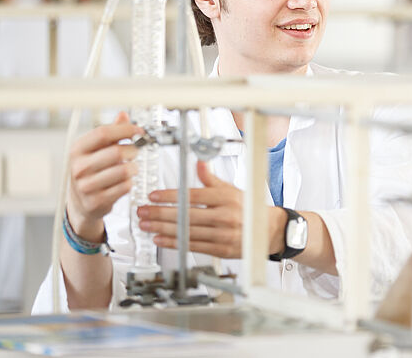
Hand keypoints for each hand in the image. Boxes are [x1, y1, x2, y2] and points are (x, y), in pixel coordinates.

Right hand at [67, 111, 140, 241]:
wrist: (81, 202)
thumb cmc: (91, 171)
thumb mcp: (96, 149)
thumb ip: (111, 133)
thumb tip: (123, 115)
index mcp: (77, 150)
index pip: (103, 133)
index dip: (125, 129)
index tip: (139, 130)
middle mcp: (79, 167)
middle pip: (116, 152)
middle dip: (132, 150)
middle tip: (136, 151)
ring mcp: (86, 186)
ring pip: (124, 171)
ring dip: (133, 168)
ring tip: (131, 167)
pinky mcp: (97, 201)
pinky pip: (125, 186)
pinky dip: (130, 182)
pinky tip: (124, 181)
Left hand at [138, 161, 288, 258]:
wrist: (268, 230)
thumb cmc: (248, 208)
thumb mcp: (231, 189)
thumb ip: (211, 179)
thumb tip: (199, 163)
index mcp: (226, 198)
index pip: (193, 196)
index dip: (171, 196)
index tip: (154, 196)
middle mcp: (225, 216)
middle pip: (186, 215)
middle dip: (160, 213)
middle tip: (143, 211)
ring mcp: (223, 234)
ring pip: (187, 231)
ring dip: (162, 228)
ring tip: (146, 224)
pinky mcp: (221, 249)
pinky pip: (193, 246)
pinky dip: (174, 243)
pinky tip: (160, 238)